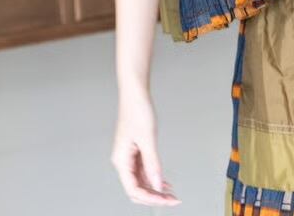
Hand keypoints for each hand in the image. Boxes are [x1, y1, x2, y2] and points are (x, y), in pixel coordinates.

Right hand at [110, 90, 180, 205]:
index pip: (134, 189)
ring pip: (141, 180)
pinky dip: (154, 176)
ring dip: (155, 188)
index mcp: (121, 160)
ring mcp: (130, 155)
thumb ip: (152, 163)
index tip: (166, 200)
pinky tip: (164, 181)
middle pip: (137, 188)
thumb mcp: (147, 138)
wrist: (135, 93)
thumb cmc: (137, 110)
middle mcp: (123, 160)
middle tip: (172, 199)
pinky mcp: (136, 150)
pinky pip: (144, 170)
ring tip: (171, 193)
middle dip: (154, 196)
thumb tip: (157, 185)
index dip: (150, 198)